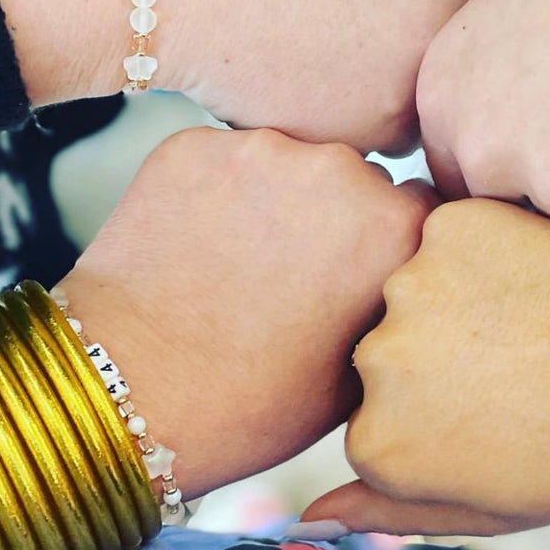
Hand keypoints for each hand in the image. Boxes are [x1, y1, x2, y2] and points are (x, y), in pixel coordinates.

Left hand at [54, 127, 437, 498]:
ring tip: (237, 261)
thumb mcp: (360, 373)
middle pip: (354, 178)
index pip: (418, 207)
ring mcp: (262, 150)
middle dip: (333, 214)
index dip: (388, 239)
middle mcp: (339, 172)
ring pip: (287, 163)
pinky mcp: (194, 146)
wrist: (131, 392)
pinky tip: (197, 245)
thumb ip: (390, 304)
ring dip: (274, 199)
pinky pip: (225, 161)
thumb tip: (388, 277)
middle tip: (294, 270)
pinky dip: (216, 193)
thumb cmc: (254, 403)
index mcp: (394, 229)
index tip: (360, 265)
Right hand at [301, 201, 549, 536]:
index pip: (375, 426)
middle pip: (381, 360)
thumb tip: (308, 516)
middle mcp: (375, 363)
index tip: (494, 421)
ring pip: (407, 296)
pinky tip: (532, 275)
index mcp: (381, 444)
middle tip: (514, 367)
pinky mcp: (448, 225)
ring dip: (450, 304)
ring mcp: (409, 285)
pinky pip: (442, 241)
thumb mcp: (494, 507)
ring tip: (527, 321)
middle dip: (431, 363)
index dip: (436, 425)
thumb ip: (392, 511)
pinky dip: (477, 254)